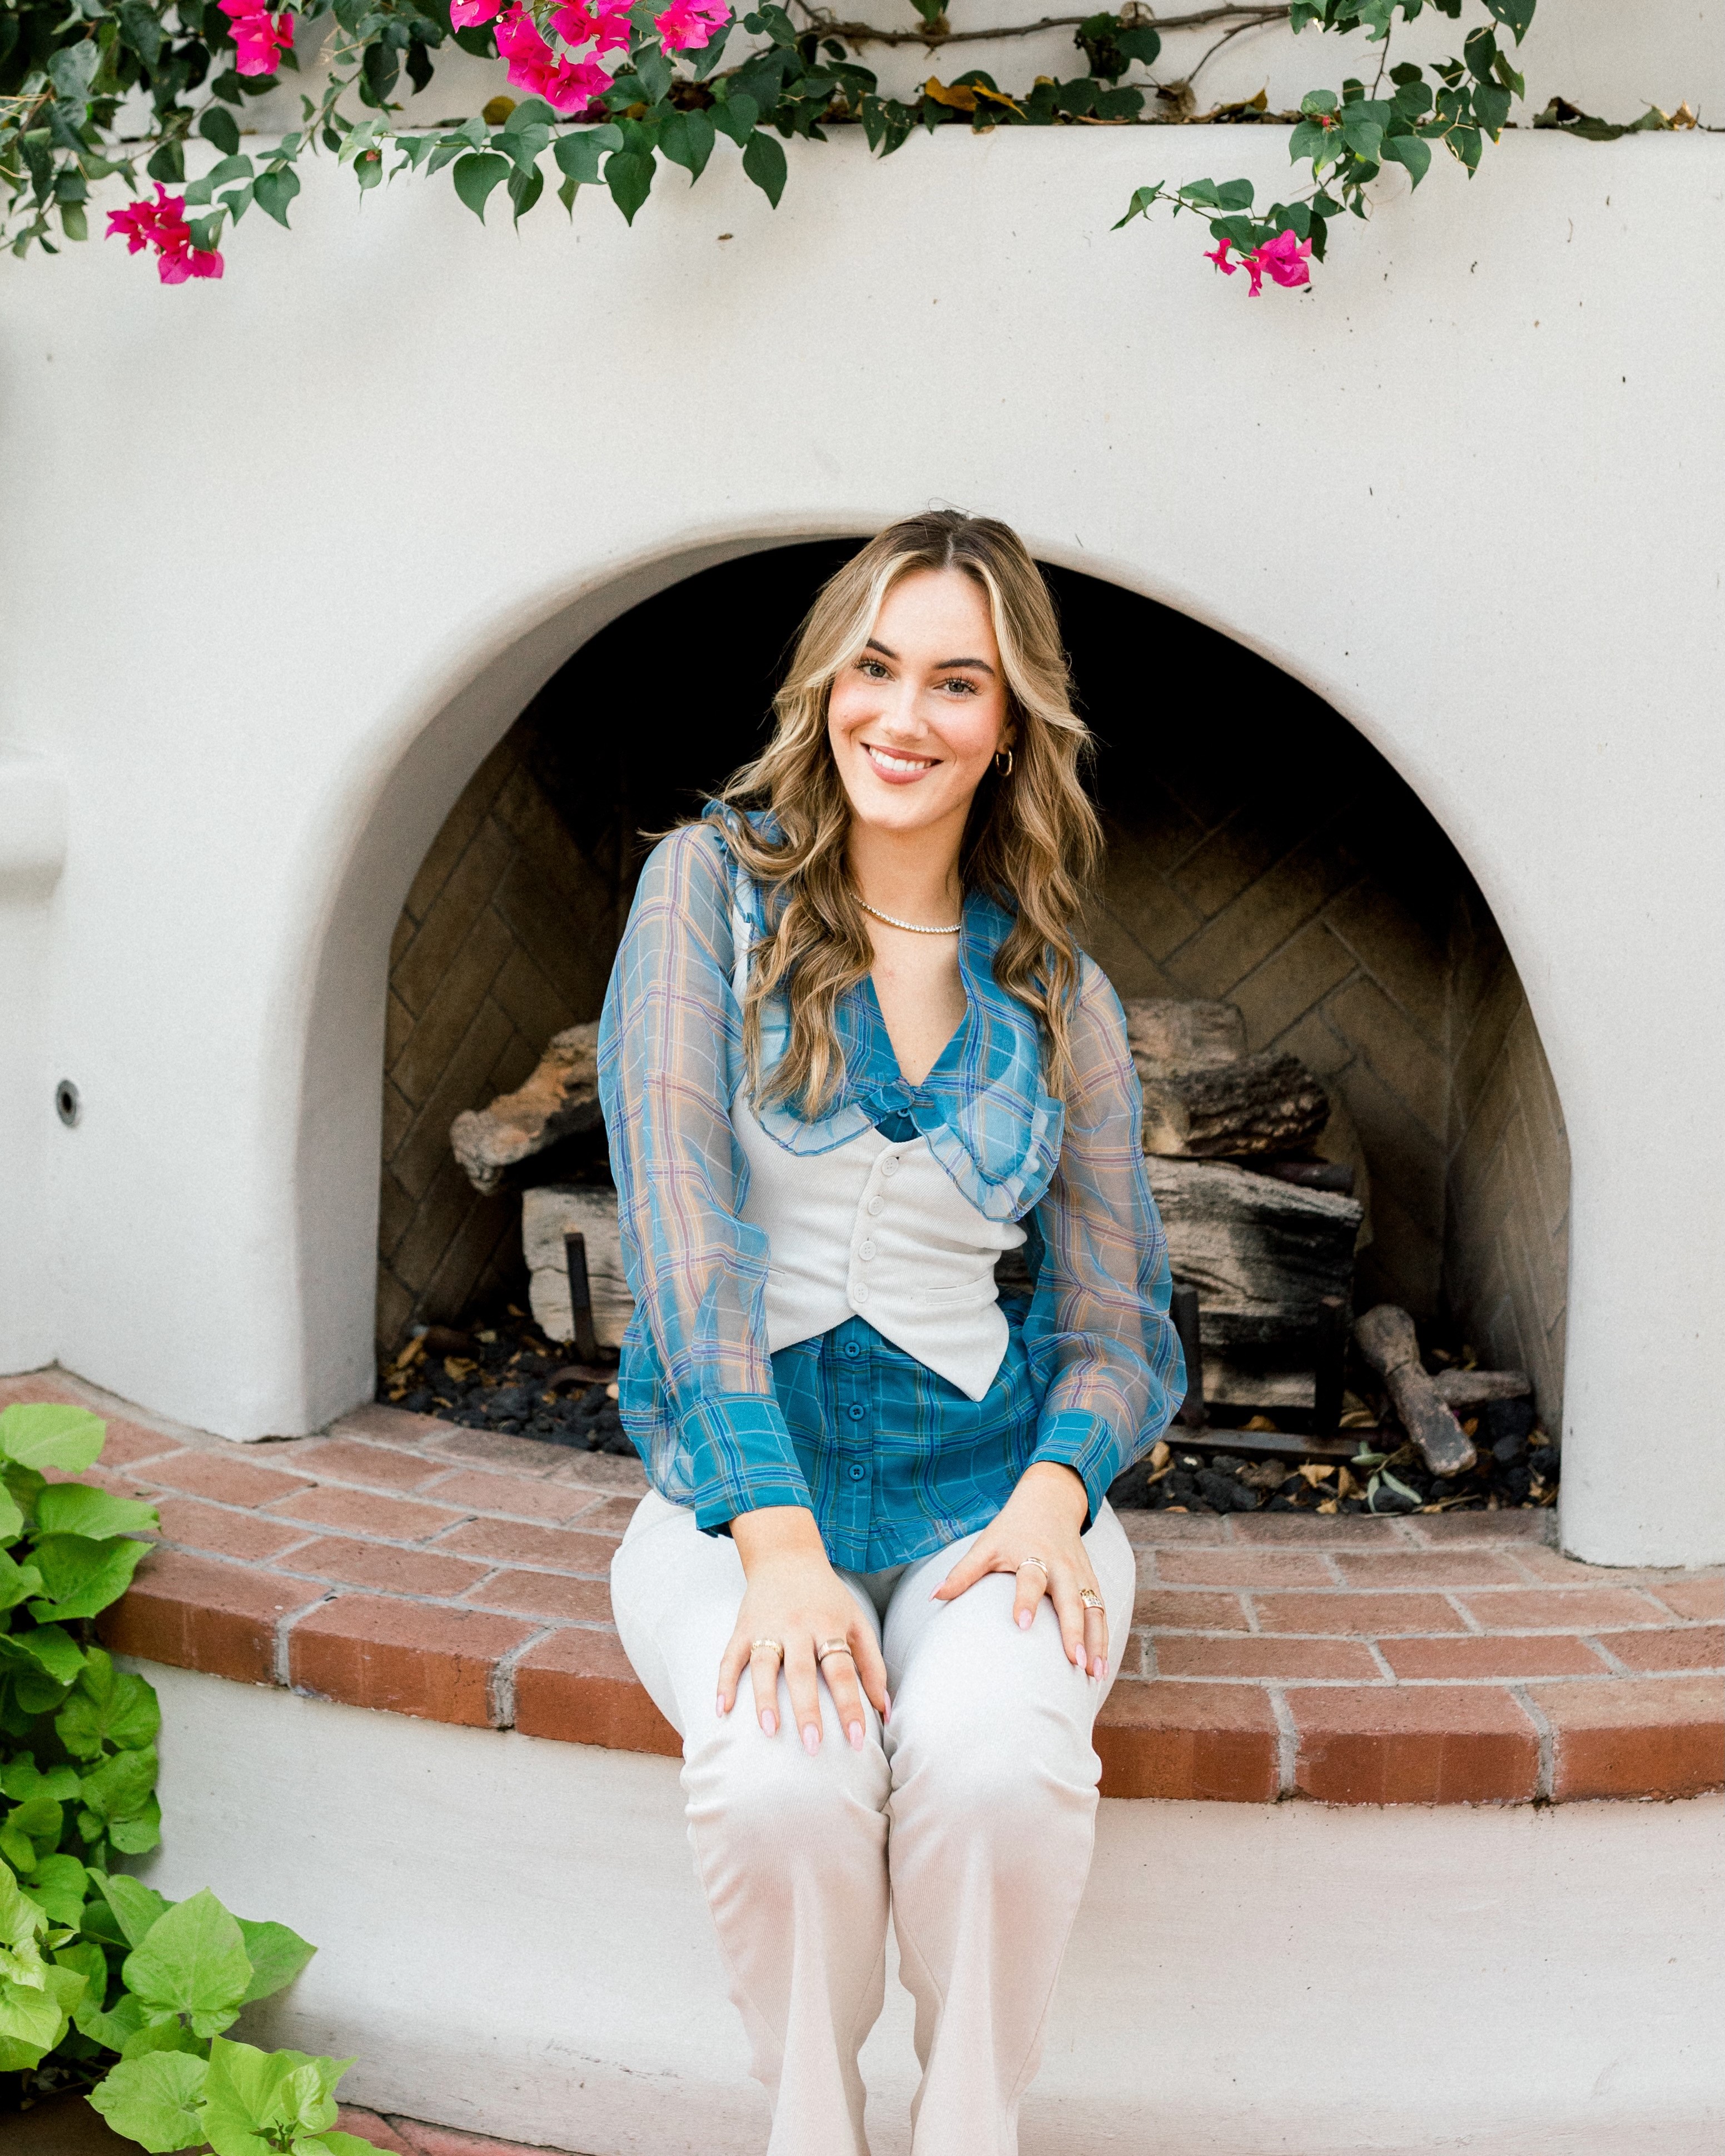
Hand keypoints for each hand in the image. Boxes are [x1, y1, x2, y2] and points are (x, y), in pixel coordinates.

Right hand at [717, 1506, 889, 1753]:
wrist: (786, 1555)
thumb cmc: (828, 1598)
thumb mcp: (856, 1621)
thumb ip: (873, 1665)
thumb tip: (886, 1711)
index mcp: (829, 1626)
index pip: (843, 1671)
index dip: (851, 1706)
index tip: (857, 1740)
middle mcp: (798, 1627)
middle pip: (803, 1672)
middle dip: (808, 1710)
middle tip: (813, 1746)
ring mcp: (767, 1627)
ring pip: (764, 1665)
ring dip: (765, 1699)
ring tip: (769, 1731)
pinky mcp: (743, 1627)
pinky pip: (730, 1657)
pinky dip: (725, 1682)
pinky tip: (722, 1709)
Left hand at [933, 1462, 1108, 1677]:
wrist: (1050, 1502)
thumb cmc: (1011, 1529)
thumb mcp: (986, 1545)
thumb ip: (963, 1572)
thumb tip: (933, 1596)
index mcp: (1034, 1555)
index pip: (1031, 1578)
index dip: (1026, 1600)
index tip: (1022, 1624)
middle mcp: (1062, 1567)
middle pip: (1071, 1599)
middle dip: (1074, 1630)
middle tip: (1073, 1661)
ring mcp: (1081, 1576)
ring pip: (1094, 1610)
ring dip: (1096, 1643)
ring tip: (1095, 1675)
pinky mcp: (1092, 1583)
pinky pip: (1101, 1614)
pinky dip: (1103, 1640)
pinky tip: (1101, 1669)